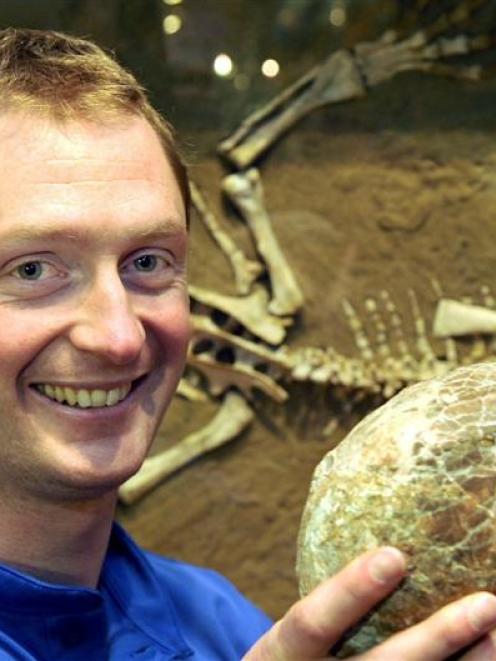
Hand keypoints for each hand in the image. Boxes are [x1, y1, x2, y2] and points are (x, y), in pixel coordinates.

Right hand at [244, 547, 495, 659]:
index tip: (394, 555)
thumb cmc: (295, 656)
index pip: (312, 621)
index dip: (350, 591)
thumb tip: (379, 535)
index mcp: (282, 653)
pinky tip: (486, 656)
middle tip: (486, 603)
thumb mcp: (290, 633)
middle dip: (437, 638)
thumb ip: (325, 602)